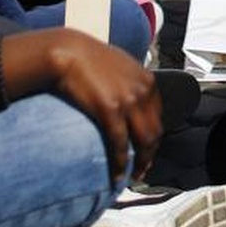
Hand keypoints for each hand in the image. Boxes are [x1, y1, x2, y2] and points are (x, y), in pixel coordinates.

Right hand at [19, 29, 161, 183]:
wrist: (67, 51)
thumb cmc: (86, 56)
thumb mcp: (118, 63)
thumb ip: (130, 81)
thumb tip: (130, 99)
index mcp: (146, 79)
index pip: (158, 116)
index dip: (153, 137)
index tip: (146, 149)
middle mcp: (142, 90)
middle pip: (154, 131)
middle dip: (149, 155)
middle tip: (141, 169)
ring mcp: (128, 100)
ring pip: (144, 142)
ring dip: (140, 163)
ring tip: (131, 175)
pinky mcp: (111, 110)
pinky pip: (121, 144)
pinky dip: (120, 163)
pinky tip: (116, 174)